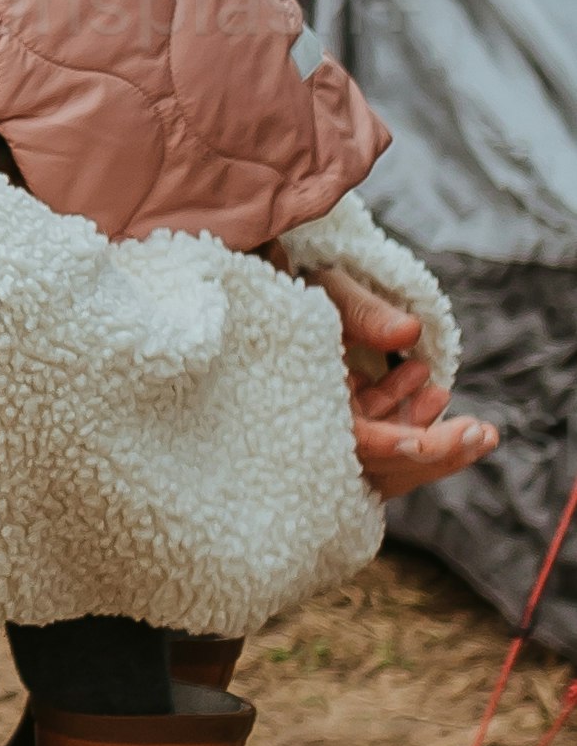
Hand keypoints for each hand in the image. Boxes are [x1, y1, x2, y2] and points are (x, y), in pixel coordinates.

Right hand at [305, 256, 498, 496]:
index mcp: (299, 402)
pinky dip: (405, 415)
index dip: (401, 444)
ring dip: (430, 440)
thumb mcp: (326, 291)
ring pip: (382, 455)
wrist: (264, 281)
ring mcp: (324, 424)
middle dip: (434, 454)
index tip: (446, 438)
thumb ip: (362, 312)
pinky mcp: (336, 414)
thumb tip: (409, 332)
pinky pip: (374, 430)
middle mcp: (309, 426)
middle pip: (377, 464)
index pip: (359, 444)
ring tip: (474, 424)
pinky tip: (426, 382)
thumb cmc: (292, 286)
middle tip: (481, 434)